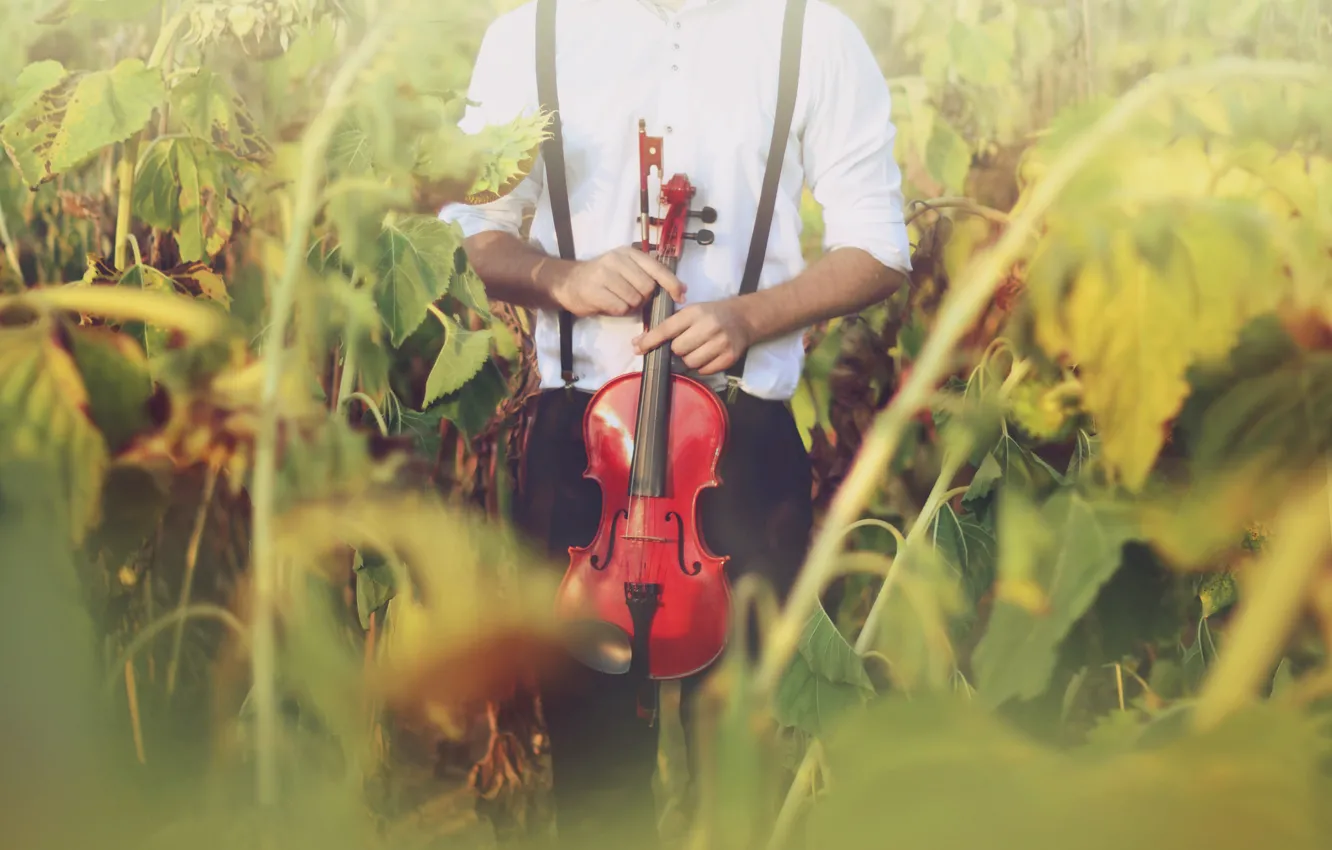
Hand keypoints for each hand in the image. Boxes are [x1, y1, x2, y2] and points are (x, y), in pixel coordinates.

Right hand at [550, 246, 686, 317]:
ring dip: (630, 306)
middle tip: (630, 297)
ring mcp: (605, 274)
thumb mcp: (624, 269)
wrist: (567, 282)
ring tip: (618, 300)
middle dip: (644, 298)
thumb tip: (680, 290)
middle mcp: (617, 259)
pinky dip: (619, 311)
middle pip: (647, 288)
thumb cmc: (601, 278)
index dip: (672, 283)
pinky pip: (621, 308)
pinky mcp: (595, 291)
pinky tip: (609, 304)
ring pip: (635, 299)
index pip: (657, 268)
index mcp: (628, 253)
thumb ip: (648, 275)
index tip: (682, 296)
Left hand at [632, 298, 753, 375]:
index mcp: (696, 312)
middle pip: (678, 349)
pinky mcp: (729, 357)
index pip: (667, 328)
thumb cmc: (711, 315)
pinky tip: (706, 356)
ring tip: (696, 350)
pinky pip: (704, 371)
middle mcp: (709, 326)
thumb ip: (667, 326)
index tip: (638, 349)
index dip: (650, 340)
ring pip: (690, 362)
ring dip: (688, 360)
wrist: (743, 318)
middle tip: (684, 344)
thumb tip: (638, 343)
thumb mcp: (691, 312)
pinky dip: (701, 367)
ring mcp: (721, 343)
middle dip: (676, 350)